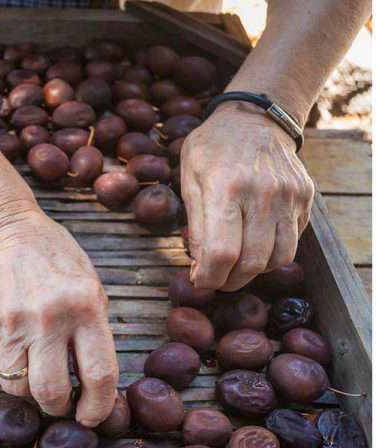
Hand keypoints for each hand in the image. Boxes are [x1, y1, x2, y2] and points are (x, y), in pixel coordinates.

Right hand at [0, 210, 117, 426]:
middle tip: (61, 403)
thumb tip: (95, 389)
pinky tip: (13, 344)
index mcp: (85, 307)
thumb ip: (94, 335)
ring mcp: (11, 320)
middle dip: (58, 408)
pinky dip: (4, 366)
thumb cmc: (56, 263)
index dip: (98, 407)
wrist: (5, 233)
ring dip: (28, 388)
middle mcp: (48, 316)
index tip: (93, 416)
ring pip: (16, 386)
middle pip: (50, 392)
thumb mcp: (91, 289)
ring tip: (35, 368)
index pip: (99, 374)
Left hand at [181, 101, 314, 290]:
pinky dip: (273, 254)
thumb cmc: (213, 149)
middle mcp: (261, 192)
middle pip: (251, 262)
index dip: (210, 277)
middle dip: (230, 281)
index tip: (201, 282)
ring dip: (254, 272)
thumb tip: (200, 268)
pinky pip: (292, 241)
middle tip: (218, 279)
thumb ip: (195, 225)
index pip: (222, 251)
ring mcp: (288, 195)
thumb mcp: (189, 179)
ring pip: (277, 258)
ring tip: (237, 267)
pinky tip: (255, 244)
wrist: (255, 118)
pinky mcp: (305, 198)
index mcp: (224, 187)